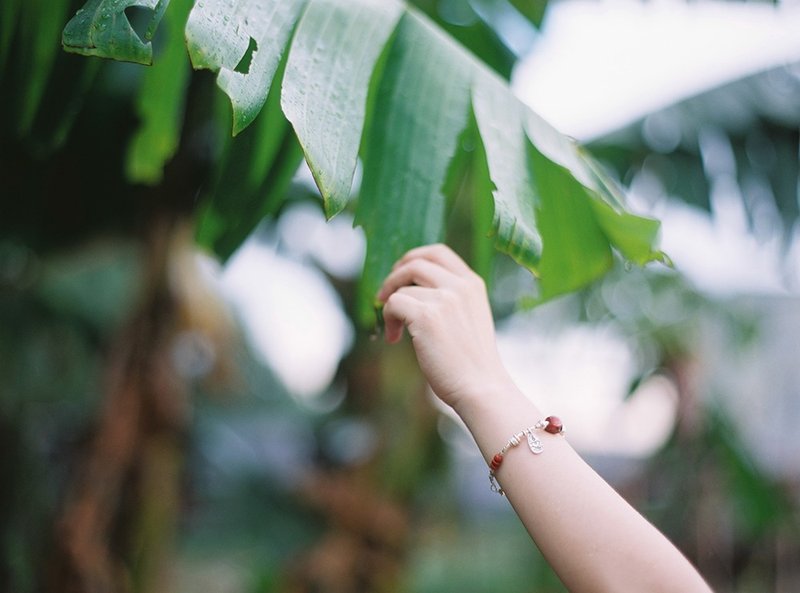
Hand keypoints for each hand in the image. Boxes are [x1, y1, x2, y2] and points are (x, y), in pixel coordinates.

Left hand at [376, 244, 511, 409]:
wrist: (481, 387)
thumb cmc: (472, 362)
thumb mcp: (470, 318)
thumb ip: (451, 299)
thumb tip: (412, 289)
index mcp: (473, 284)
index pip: (438, 252)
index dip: (414, 258)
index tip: (401, 273)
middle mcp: (460, 286)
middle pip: (416, 262)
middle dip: (394, 276)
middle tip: (384, 295)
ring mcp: (444, 299)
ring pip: (402, 287)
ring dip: (390, 306)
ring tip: (395, 330)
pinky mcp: (427, 317)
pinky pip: (394, 304)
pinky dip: (388, 319)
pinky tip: (394, 338)